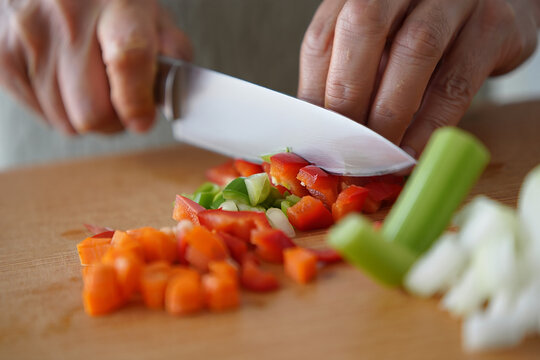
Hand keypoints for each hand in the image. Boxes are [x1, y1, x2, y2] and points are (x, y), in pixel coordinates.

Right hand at [0, 0, 191, 134]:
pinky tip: (67, 81)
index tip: (142, 119)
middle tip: (122, 106)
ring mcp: (29, 39)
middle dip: (114, 121)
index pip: (128, 61)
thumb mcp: (152, 16)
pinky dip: (61, 109)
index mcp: (116, 6)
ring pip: (67, 123)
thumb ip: (173, 56)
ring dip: (87, 117)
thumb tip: (167, 100)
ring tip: (92, 86)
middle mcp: (67, 20)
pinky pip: (42, 116)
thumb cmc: (108, 3)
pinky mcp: (4, 58)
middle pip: (92, 113)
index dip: (137, 102)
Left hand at [298, 0, 539, 156]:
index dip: (314, 92)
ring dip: (389, 114)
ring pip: (413, 50)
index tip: (317, 138)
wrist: (499, 6)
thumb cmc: (426, 32)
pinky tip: (414, 151)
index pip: (323, 38)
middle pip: (362, 28)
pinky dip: (430, 124)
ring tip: (378, 155)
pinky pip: (456, 81)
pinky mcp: (493, 24)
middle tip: (345, 147)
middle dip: (348, 95)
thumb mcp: (381, 41)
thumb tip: (322, 129)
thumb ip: (351, 69)